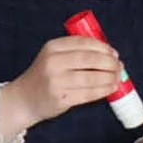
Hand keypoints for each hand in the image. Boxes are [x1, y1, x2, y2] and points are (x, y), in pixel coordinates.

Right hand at [0, 36, 121, 130]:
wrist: (23, 99)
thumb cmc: (43, 77)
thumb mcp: (52, 56)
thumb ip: (74, 52)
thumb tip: (109, 54)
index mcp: (52, 48)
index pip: (84, 43)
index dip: (104, 47)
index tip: (113, 53)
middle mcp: (53, 62)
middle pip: (91, 59)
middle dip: (110, 62)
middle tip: (118, 66)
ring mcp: (57, 81)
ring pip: (93, 77)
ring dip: (110, 77)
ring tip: (117, 78)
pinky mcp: (62, 98)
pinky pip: (89, 93)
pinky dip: (104, 90)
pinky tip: (110, 88)